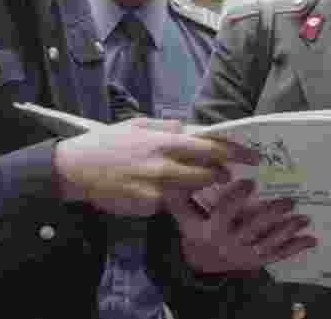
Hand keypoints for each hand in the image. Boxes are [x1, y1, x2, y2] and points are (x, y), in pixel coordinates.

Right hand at [53, 117, 258, 216]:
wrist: (77, 168)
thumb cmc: (109, 142)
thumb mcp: (140, 125)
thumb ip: (170, 128)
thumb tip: (195, 129)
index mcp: (165, 141)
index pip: (211, 147)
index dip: (236, 152)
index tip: (253, 156)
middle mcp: (164, 166)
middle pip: (209, 173)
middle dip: (223, 174)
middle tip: (230, 174)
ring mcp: (156, 189)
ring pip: (193, 190)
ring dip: (201, 186)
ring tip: (202, 182)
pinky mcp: (148, 206)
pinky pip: (171, 202)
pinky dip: (174, 197)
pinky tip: (167, 192)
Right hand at [166, 178, 317, 274]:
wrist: (203, 264)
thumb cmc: (197, 232)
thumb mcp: (184, 217)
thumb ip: (179, 197)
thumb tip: (171, 176)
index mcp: (212, 230)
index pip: (225, 213)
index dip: (236, 198)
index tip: (250, 182)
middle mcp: (230, 243)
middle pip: (253, 228)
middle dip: (272, 215)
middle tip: (288, 200)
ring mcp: (246, 254)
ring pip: (269, 242)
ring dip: (288, 230)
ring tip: (303, 217)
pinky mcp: (259, 260)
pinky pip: (279, 254)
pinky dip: (295, 247)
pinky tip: (311, 238)